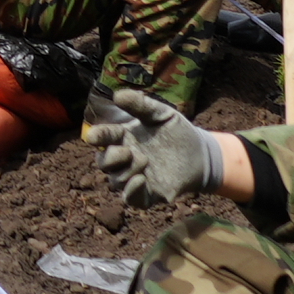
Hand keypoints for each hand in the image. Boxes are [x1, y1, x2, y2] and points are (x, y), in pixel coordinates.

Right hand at [93, 87, 221, 207]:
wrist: (200, 153)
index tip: (93, 136)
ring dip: (124, 172)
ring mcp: (136, 176)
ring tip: (143, 160)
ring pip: (115, 181)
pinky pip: (132, 199)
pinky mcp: (149, 194)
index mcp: (124, 137)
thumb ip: (140, 105)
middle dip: (110, 158)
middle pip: (104, 163)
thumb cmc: (177, 132)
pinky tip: (140, 179)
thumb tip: (116, 95)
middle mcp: (125, 159)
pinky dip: (131, 192)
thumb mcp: (161, 113)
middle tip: (128, 151)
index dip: (97, 137)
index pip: (103, 137)